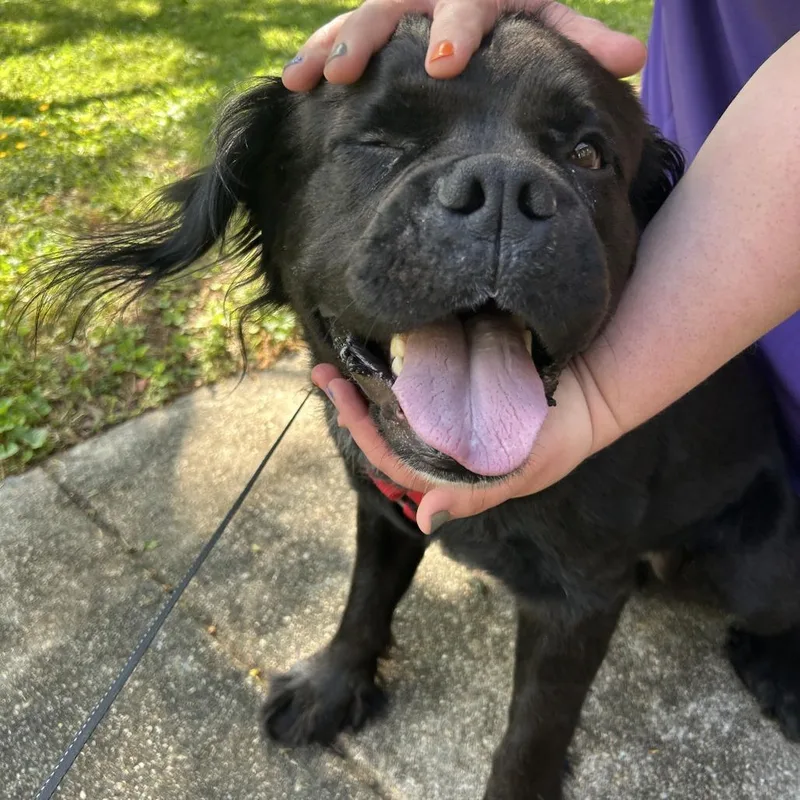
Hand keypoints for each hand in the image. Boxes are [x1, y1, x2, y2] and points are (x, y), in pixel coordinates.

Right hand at [282, 0, 646, 91]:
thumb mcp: (546, 7)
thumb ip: (581, 33)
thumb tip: (633, 61)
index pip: (468, 4)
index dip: (455, 31)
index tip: (442, 62)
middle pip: (393, 5)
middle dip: (368, 37)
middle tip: (345, 72)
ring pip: (356, 15)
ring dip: (327, 47)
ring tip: (299, 81)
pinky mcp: (376, 12)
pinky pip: (340, 28)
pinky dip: (317, 52)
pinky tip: (292, 84)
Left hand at [311, 351, 624, 533]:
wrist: (593, 393)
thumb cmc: (560, 438)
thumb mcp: (522, 470)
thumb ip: (475, 494)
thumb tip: (424, 519)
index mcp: (449, 470)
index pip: (393, 459)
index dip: (363, 433)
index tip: (342, 400)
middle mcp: (442, 445)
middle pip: (384, 432)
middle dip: (350, 405)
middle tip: (322, 374)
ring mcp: (448, 417)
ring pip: (395, 408)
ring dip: (364, 387)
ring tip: (335, 363)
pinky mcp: (460, 389)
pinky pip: (419, 383)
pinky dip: (396, 370)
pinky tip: (378, 351)